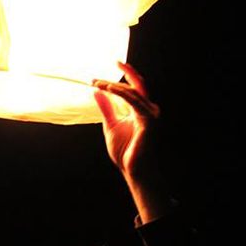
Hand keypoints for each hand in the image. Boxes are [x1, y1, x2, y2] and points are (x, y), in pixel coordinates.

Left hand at [92, 63, 159, 181]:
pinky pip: (134, 101)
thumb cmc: (125, 151)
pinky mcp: (149, 120)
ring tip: (97, 84)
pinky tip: (108, 89)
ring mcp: (151, 114)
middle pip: (134, 86)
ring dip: (113, 86)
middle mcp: (149, 109)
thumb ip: (106, 108)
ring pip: (132, 92)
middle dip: (116, 79)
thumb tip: (97, 93)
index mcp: (142, 110)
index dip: (122, 77)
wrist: (134, 169)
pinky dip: (121, 93)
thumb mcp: (111, 125)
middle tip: (94, 79)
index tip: (101, 76)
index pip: (134, 88)